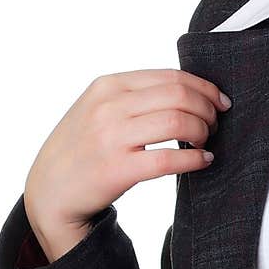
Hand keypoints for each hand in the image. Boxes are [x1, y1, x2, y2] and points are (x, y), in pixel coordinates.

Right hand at [23, 69, 231, 260]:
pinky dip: (195, 158)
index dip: (204, 87)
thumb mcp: (98, 107)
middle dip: (207, 109)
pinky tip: (202, 160)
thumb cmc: (82, 147)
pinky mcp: (118, 170)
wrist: (49, 190)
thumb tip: (190, 90)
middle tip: (214, 124)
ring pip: (179, 122)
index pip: (171, 77)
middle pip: (180, 96)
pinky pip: (170, 159)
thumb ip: (135, 95)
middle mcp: (109, 107)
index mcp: (108, 86)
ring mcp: (112, 138)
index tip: (219, 100)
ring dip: (203, 131)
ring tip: (206, 140)